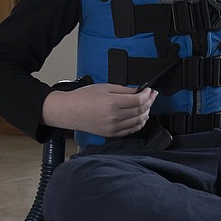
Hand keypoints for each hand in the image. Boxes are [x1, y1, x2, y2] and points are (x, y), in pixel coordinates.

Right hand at [41, 83, 157, 136]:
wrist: (69, 111)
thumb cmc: (83, 98)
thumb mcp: (105, 87)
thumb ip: (124, 90)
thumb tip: (139, 91)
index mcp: (112, 103)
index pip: (138, 100)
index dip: (147, 95)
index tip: (150, 90)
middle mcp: (114, 117)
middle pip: (140, 111)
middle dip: (150, 102)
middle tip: (152, 96)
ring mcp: (113, 127)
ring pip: (138, 122)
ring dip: (146, 113)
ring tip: (147, 105)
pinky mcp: (111, 134)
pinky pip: (131, 130)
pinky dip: (139, 124)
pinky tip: (141, 117)